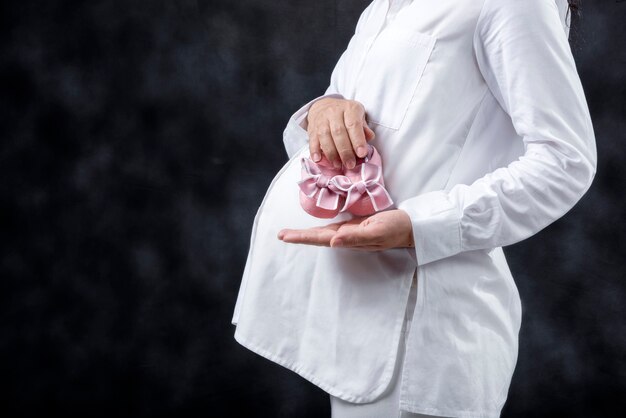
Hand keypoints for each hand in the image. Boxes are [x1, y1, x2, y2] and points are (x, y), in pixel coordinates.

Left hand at [277, 209, 413, 250]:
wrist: (411, 227)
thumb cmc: (395, 228)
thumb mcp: (376, 231)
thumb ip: (355, 237)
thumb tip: (332, 242)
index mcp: (348, 238)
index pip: (320, 238)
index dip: (302, 237)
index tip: (284, 236)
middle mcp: (346, 236)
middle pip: (318, 237)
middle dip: (299, 236)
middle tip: (281, 234)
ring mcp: (350, 232)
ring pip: (323, 233)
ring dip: (307, 233)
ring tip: (291, 233)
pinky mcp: (355, 225)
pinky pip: (334, 228)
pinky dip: (320, 228)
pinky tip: (315, 228)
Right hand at [307, 97, 375, 169]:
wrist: (324, 107)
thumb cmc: (346, 115)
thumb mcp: (358, 116)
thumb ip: (364, 128)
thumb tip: (369, 137)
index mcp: (350, 108)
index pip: (353, 124)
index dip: (358, 140)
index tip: (362, 154)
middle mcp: (334, 112)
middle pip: (339, 132)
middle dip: (345, 151)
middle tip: (350, 164)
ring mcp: (321, 119)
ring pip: (325, 136)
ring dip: (331, 153)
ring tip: (337, 165)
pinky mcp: (312, 128)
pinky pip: (312, 140)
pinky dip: (314, 151)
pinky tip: (318, 160)